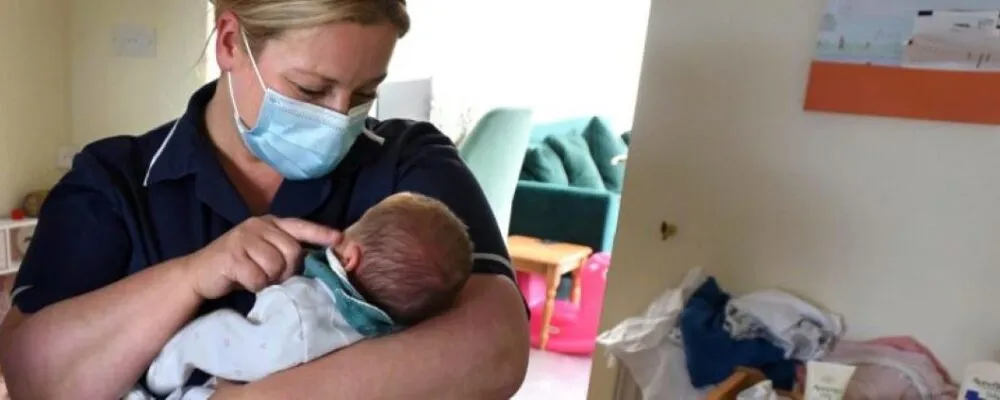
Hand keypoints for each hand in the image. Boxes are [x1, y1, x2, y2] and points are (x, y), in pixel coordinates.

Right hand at [181, 216, 341, 298]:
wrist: (199, 274)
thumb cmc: (239, 266)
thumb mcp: (265, 254)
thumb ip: (287, 253)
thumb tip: (320, 261)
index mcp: (270, 223)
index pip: (300, 226)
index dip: (321, 233)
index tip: (340, 240)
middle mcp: (258, 225)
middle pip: (293, 251)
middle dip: (288, 270)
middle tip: (272, 276)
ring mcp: (243, 238)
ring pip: (276, 265)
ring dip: (269, 279)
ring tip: (256, 277)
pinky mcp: (232, 255)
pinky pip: (258, 277)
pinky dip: (254, 286)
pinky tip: (243, 281)